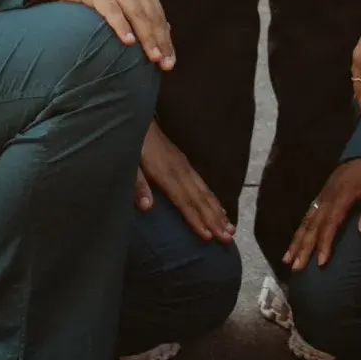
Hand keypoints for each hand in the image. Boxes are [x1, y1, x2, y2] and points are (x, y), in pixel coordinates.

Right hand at [29, 0, 174, 67]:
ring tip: (152, 56)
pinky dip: (121, 25)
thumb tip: (165, 31)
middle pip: (150, 14)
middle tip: (164, 64)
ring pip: (135, 12)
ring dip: (146, 35)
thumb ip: (140, 9)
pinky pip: (111, 9)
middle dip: (159, 40)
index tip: (170, 62)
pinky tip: (128, 41)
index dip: (166, 39)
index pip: (158, 14)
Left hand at [135, 121, 233, 242]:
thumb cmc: (133, 145)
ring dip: (219, 212)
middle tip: (228, 239)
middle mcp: (180, 172)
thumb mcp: (129, 164)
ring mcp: (185, 168)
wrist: (139, 121)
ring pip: (206, 193)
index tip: (208, 237)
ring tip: (231, 230)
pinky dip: (215, 200)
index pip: (184, 201)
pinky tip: (222, 211)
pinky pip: (203, 185)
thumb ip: (138, 185)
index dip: (196, 220)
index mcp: (166, 174)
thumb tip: (147, 207)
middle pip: (200, 200)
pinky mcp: (186, 165)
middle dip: (215, 220)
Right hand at [284, 158, 360, 271]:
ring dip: (297, 241)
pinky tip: (294, 242)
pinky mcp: (321, 196)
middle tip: (296, 268)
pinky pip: (307, 214)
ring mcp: (322, 196)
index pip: (331, 223)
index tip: (321, 263)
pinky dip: (299, 230)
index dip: (325, 243)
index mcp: (343, 196)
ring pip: (307, 221)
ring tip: (288, 260)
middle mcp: (328, 198)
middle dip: (304, 247)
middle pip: (314, 226)